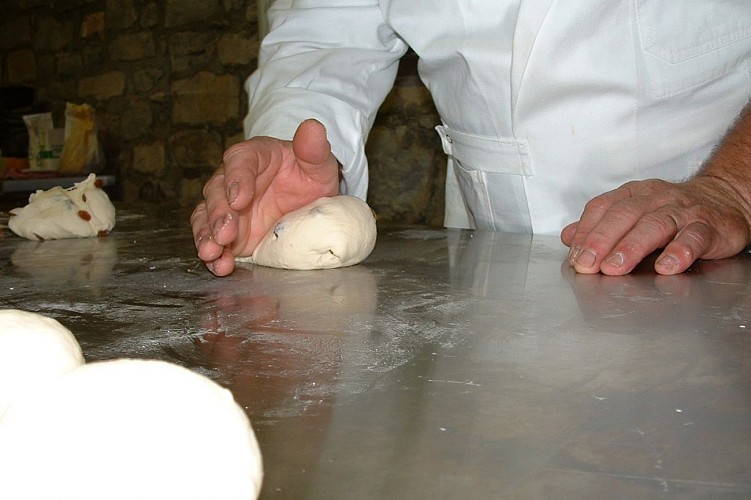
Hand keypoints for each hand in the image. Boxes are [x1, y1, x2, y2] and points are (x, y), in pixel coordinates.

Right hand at [190, 119, 339, 275]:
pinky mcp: (229, 233)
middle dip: (218, 213)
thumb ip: (314, 148)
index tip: (239, 199)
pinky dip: (215, 255)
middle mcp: (233, 181)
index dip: (236, 180)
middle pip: (216, 192)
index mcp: (253, 157)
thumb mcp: (318, 164)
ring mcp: (228, 208)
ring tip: (212, 253)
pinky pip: (213, 241)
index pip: (238, 162)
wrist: (309, 202)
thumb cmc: (309, 176)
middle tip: (225, 232)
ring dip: (207, 235)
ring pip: (207, 217)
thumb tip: (313, 126)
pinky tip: (220, 265)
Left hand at [560, 176, 750, 275]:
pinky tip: (667, 267)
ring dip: (632, 247)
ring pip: (655, 225)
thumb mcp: (633, 212)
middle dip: (602, 241)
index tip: (575, 256)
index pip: (603, 208)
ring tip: (616, 267)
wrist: (725, 200)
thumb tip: (567, 237)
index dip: (586, 232)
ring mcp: (683, 212)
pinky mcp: (709, 227)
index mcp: (634, 194)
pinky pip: (694, 238)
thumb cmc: (671, 211)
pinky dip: (680, 252)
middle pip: (624, 216)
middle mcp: (656, 199)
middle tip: (587, 264)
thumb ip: (600, 225)